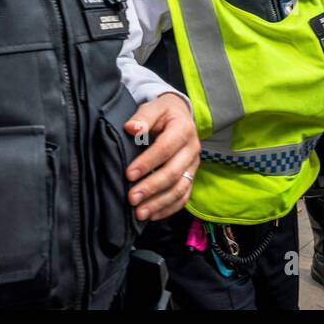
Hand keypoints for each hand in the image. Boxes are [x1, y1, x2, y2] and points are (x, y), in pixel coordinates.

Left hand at [123, 92, 199, 221]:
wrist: (180, 116)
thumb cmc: (162, 113)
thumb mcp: (153, 108)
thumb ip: (142, 117)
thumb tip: (131, 128)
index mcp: (183, 129)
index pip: (165, 148)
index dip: (147, 162)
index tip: (129, 174)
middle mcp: (192, 149)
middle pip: (173, 172)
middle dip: (151, 187)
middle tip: (131, 198)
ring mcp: (194, 166)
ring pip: (180, 189)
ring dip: (159, 203)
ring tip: (140, 213)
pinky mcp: (191, 177)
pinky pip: (183, 197)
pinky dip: (169, 208)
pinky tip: (152, 215)